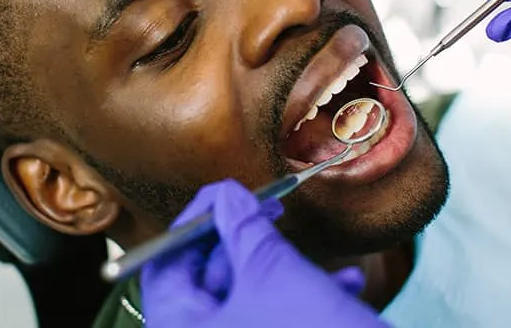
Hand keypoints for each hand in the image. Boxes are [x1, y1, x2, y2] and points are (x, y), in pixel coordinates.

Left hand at [141, 179, 387, 327]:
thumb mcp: (274, 272)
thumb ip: (243, 226)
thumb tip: (227, 195)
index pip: (163, 263)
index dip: (194, 221)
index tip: (227, 194)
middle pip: (204, 278)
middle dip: (244, 242)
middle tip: (271, 210)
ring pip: (246, 296)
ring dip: (285, 269)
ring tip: (318, 254)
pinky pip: (273, 318)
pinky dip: (304, 296)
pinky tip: (346, 282)